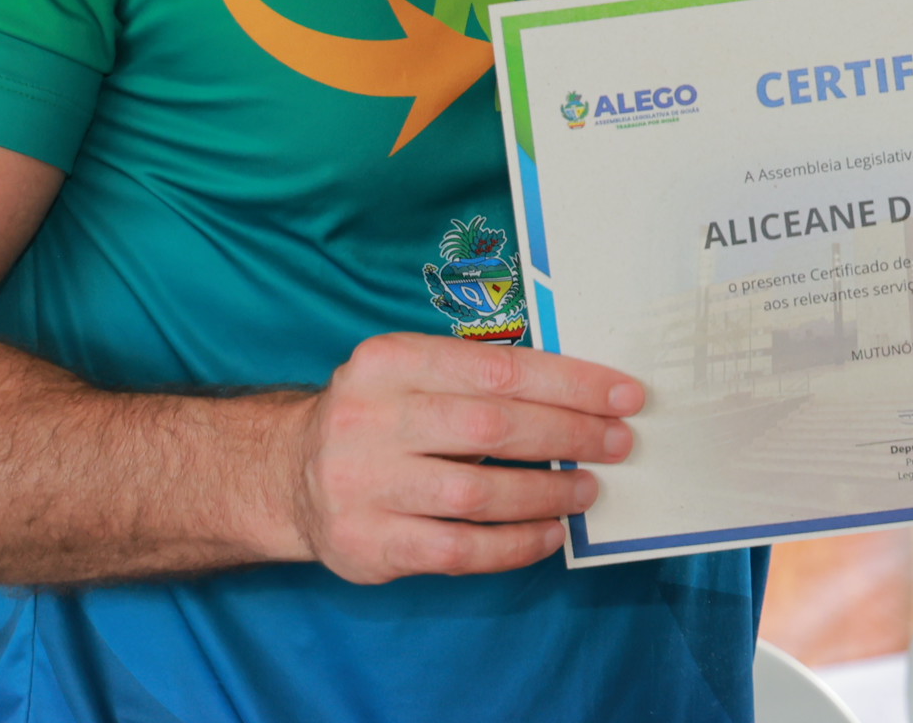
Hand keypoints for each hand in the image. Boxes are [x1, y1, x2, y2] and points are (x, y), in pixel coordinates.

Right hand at [276, 331, 640, 582]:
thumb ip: (483, 376)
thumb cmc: (383, 417)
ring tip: (588, 490)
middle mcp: (368, 419)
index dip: (571, 383)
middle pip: (492, 427)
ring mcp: (361, 486)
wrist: (289, 475)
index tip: (624, 397)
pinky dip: (514, 544)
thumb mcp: (417, 373)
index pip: (499, 369)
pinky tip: (549, 534)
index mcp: (389, 362)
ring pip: (477, 494)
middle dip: (569, 435)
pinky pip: (457, 550)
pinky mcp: (365, 545)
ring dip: (547, 493)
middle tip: (618, 443)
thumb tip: (586, 394)